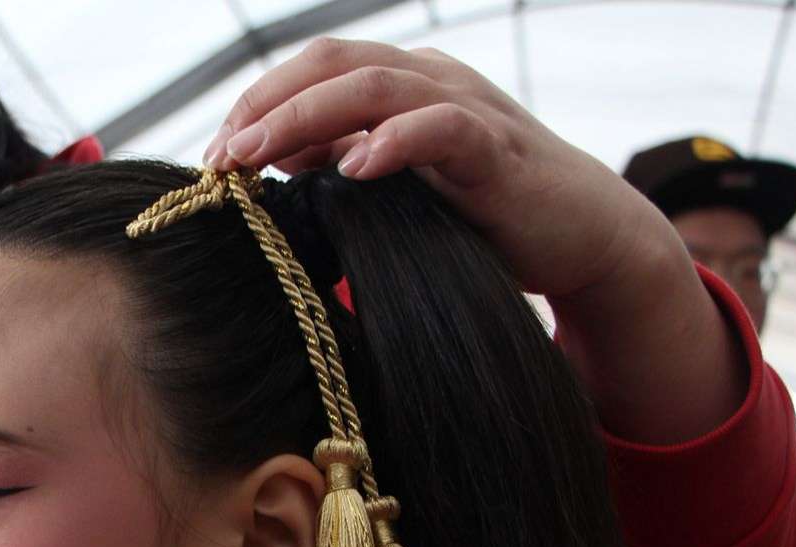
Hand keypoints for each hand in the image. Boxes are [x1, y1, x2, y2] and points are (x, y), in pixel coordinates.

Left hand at [202, 38, 670, 302]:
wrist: (581, 234)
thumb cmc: (483, 210)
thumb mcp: (398, 183)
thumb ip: (342, 158)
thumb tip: (273, 154)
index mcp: (403, 85)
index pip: (315, 70)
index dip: (257, 102)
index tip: (214, 154)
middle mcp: (431, 82)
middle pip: (334, 64)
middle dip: (267, 103)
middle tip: (221, 153)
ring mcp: (467, 110)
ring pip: (377, 87)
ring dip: (308, 116)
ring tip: (260, 153)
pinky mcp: (497, 152)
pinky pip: (443, 128)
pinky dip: (395, 142)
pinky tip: (354, 167)